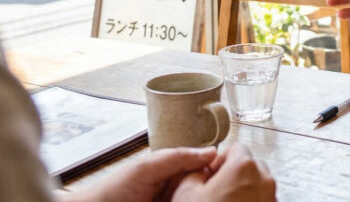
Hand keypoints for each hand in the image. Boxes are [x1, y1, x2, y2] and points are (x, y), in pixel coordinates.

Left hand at [58, 146, 217, 201]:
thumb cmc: (114, 191)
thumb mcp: (147, 167)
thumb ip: (178, 157)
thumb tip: (212, 152)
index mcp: (173, 171)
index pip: (204, 167)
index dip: (218, 167)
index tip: (235, 168)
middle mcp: (176, 189)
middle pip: (205, 186)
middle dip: (216, 187)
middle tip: (231, 189)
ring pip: (200, 199)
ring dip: (210, 198)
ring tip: (225, 198)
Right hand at [171, 143, 275, 201]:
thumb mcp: (186, 192)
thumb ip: (195, 172)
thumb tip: (201, 170)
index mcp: (243, 167)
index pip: (236, 148)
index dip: (220, 160)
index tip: (212, 173)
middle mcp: (264, 180)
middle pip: (251, 166)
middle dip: (234, 175)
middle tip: (217, 191)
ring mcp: (271, 199)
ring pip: (258, 185)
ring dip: (244, 191)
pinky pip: (263, 201)